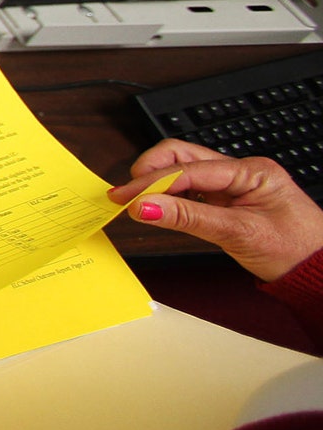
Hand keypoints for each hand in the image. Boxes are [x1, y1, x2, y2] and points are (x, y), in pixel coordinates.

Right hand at [110, 140, 322, 281]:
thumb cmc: (295, 250)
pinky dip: (171, 197)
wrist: (319, 272)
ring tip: (136, 201)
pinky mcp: (228, 201)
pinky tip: (159, 208)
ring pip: (184, 171)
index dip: (153, 181)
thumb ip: (188, 218)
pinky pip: (192, 191)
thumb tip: (146, 207)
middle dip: (150, 172)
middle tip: (125, 194)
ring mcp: (234, 185)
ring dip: (158, 183)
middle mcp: (241, 171)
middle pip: (183, 156)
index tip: (126, 197)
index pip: (190, 168)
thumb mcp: (238, 233)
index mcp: (251, 170)